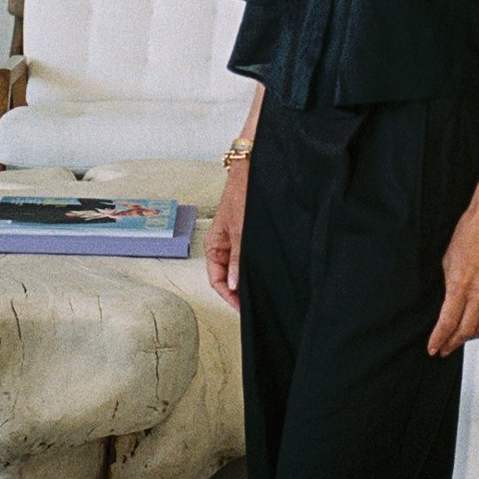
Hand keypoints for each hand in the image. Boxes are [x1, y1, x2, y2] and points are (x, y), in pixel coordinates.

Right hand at [205, 160, 248, 309]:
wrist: (252, 171)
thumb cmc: (241, 193)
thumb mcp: (240, 229)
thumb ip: (236, 258)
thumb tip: (232, 284)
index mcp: (213, 245)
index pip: (215, 280)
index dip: (228, 297)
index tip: (242, 308)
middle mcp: (222, 246)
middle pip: (226, 278)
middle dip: (238, 293)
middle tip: (254, 306)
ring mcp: (235, 242)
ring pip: (238, 270)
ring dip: (247, 281)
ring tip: (261, 294)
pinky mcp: (246, 237)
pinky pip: (247, 259)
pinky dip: (253, 269)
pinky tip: (265, 276)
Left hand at [428, 199, 478, 356]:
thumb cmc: (472, 231)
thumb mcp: (449, 259)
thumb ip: (450, 284)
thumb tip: (449, 303)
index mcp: (461, 284)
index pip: (448, 323)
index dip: (439, 339)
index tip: (433, 348)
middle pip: (467, 331)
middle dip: (453, 343)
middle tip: (445, 348)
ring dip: (473, 334)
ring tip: (463, 335)